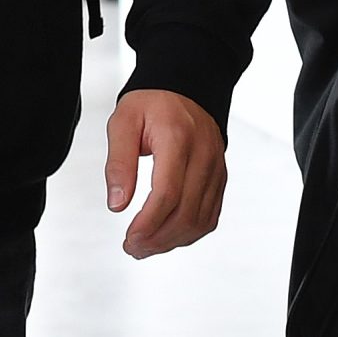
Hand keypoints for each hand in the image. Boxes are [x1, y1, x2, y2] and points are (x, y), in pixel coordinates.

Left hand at [102, 89, 225, 258]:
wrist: (186, 88)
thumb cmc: (152, 104)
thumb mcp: (123, 122)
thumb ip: (118, 162)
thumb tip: (117, 205)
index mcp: (178, 137)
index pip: (168, 192)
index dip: (148, 223)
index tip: (129, 238)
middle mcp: (204, 154)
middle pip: (186, 212)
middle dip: (157, 239)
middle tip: (132, 247)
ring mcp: (216, 168)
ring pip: (200, 220)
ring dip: (172, 241)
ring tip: (146, 247)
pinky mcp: (220, 178)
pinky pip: (210, 216)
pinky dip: (189, 233)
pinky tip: (167, 237)